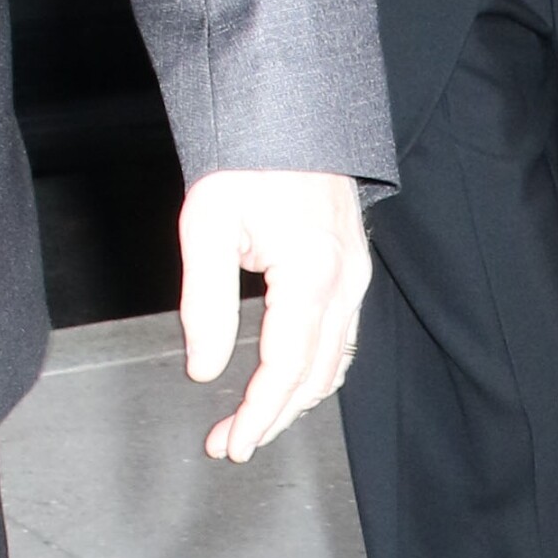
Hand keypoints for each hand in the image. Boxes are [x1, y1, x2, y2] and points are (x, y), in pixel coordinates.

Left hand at [180, 169, 372, 464]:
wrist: (289, 113)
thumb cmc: (246, 161)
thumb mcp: (207, 226)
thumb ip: (205, 303)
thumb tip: (203, 369)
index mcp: (312, 273)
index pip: (286, 367)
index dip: (259, 413)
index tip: (232, 445)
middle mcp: (345, 280)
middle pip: (315, 376)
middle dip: (272, 417)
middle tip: (227, 444)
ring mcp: (355, 275)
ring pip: (334, 363)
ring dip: (295, 400)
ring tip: (251, 421)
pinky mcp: (352, 268)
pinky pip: (342, 338)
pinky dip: (315, 372)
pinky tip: (286, 381)